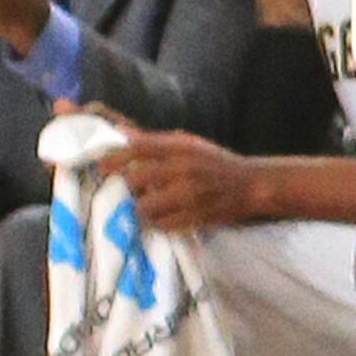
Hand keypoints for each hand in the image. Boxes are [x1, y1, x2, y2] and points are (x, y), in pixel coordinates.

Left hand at [96, 123, 255, 233]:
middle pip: (134, 180)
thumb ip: (156, 142)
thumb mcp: (189, 145)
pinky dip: (157, 223)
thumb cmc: (216, 163)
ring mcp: (190, 195)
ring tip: (145, 207)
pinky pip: (161, 224)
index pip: (138, 148)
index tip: (101, 168)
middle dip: (126, 188)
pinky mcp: (196, 216)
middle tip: (127, 191)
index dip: (114, 158)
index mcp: (181, 147)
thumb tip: (121, 132)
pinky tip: (161, 218)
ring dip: (140, 208)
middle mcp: (184, 168)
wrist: (253, 185)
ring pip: (144, 206)